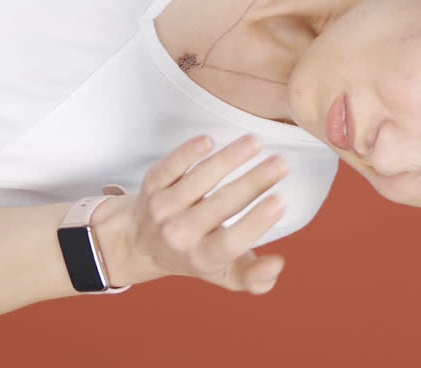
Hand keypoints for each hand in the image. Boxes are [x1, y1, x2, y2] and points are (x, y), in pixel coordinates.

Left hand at [98, 134, 289, 294]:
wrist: (138, 243)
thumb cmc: (194, 254)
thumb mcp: (224, 274)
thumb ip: (254, 278)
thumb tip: (277, 264)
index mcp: (201, 258)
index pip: (230, 243)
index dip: (255, 223)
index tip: (280, 201)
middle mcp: (179, 235)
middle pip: (219, 206)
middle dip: (253, 183)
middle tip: (281, 163)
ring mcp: (163, 208)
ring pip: (198, 180)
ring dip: (228, 159)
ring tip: (256, 143)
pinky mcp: (152, 184)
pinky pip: (170, 167)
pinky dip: (187, 153)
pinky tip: (209, 141)